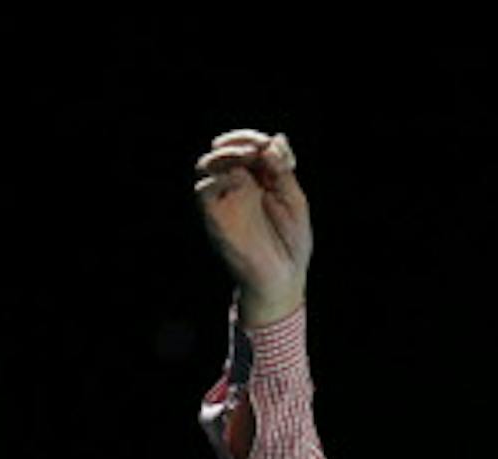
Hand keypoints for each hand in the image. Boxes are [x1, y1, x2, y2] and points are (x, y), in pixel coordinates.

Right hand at [195, 128, 311, 326]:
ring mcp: (224, 200)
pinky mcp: (215, 217)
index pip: (248, 147)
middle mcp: (237, 186)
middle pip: (226, 149)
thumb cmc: (291, 243)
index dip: (258, 140)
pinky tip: (237, 177)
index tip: (274, 147)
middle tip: (258, 146)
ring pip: (209, 165)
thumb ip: (282, 171)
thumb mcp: (294, 201)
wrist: (283, 279)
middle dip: (240, 140)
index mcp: (258, 180)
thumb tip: (274, 140)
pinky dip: (216, 178)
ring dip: (226, 154)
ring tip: (247, 154)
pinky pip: (203, 191)